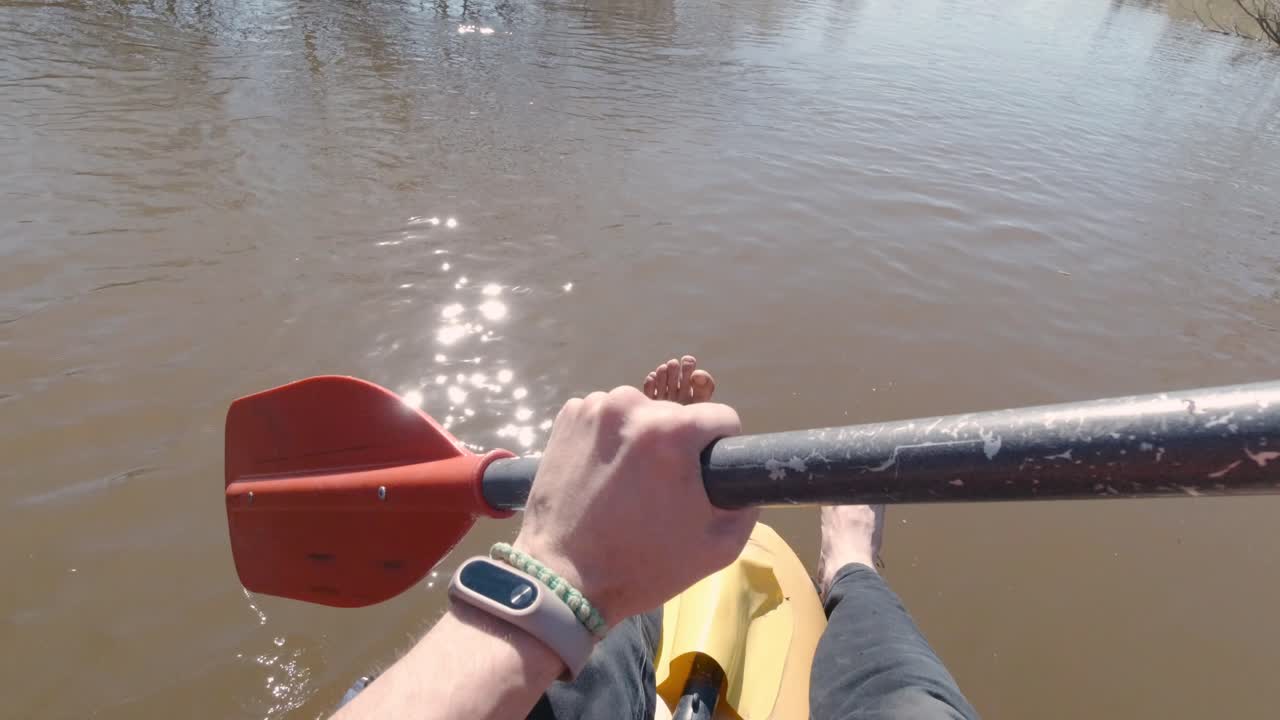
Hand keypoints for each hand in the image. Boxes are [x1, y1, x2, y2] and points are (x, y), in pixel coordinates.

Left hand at [513, 386, 758, 625]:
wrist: (563, 578)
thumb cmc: (644, 566)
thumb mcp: (719, 546)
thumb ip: (747, 503)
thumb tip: (744, 478)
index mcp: (672, 431)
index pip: (722, 418)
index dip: (721, 449)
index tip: (705, 476)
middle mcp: (631, 405)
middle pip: (676, 417)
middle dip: (677, 447)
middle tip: (662, 491)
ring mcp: (593, 408)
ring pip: (639, 414)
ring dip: (641, 440)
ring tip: (628, 486)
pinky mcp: (566, 417)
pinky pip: (605, 418)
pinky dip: (608, 439)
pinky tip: (602, 475)